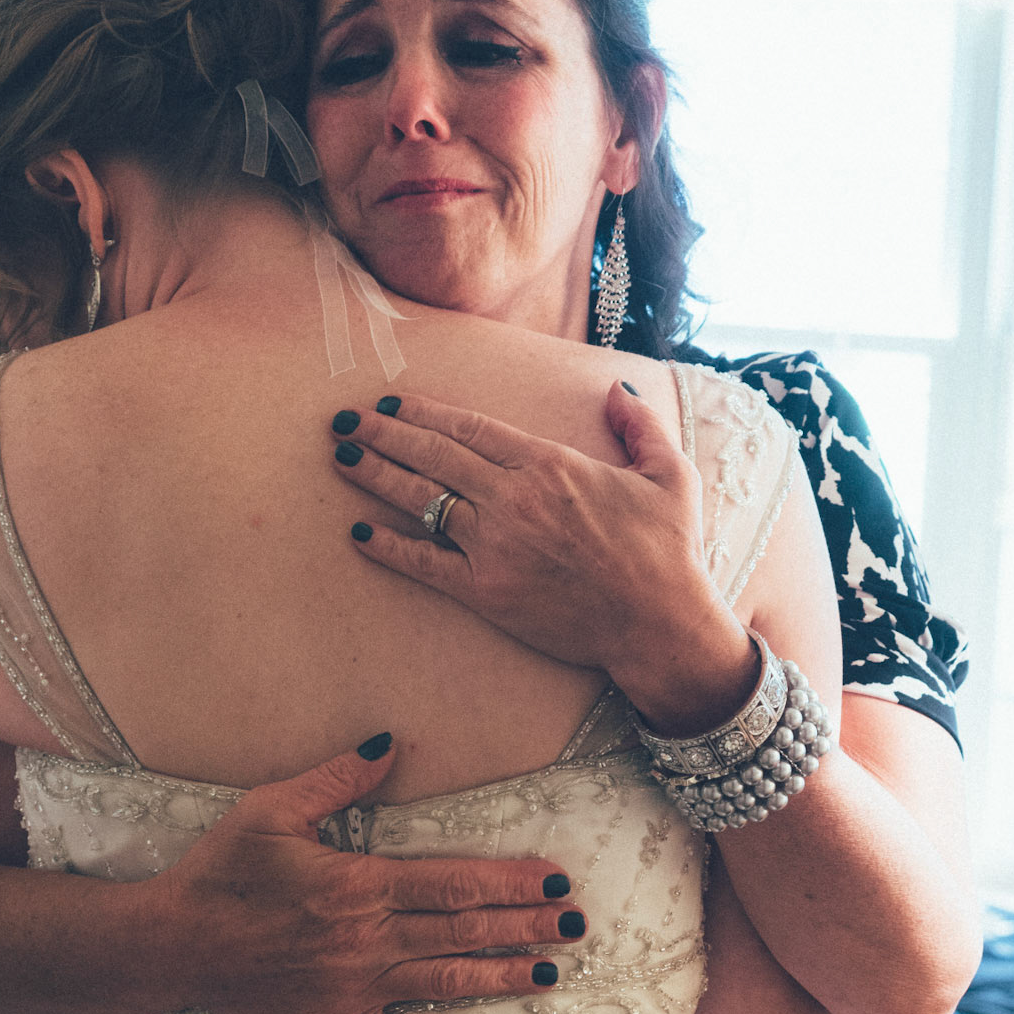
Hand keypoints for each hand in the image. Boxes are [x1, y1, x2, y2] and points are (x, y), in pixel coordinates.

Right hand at [148, 736, 587, 1013]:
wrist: (174, 945)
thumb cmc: (221, 871)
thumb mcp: (274, 809)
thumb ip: (337, 778)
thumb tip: (389, 742)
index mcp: (360, 884)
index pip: (455, 882)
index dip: (511, 883)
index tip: (554, 882)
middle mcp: (369, 938)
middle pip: (465, 931)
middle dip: (526, 928)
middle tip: (576, 926)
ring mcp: (357, 987)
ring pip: (447, 981)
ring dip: (502, 978)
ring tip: (550, 975)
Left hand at [330, 386, 755, 732]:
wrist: (658, 624)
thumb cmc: (668, 551)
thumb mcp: (671, 475)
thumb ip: (641, 426)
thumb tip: (618, 390)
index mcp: (549, 464)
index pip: (470, 428)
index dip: (425, 413)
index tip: (393, 402)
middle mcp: (513, 499)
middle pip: (433, 456)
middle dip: (383, 434)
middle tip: (345, 420)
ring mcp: (494, 546)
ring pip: (421, 501)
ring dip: (376, 477)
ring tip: (342, 458)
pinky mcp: (485, 592)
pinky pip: (424, 563)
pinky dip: (389, 547)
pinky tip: (359, 532)